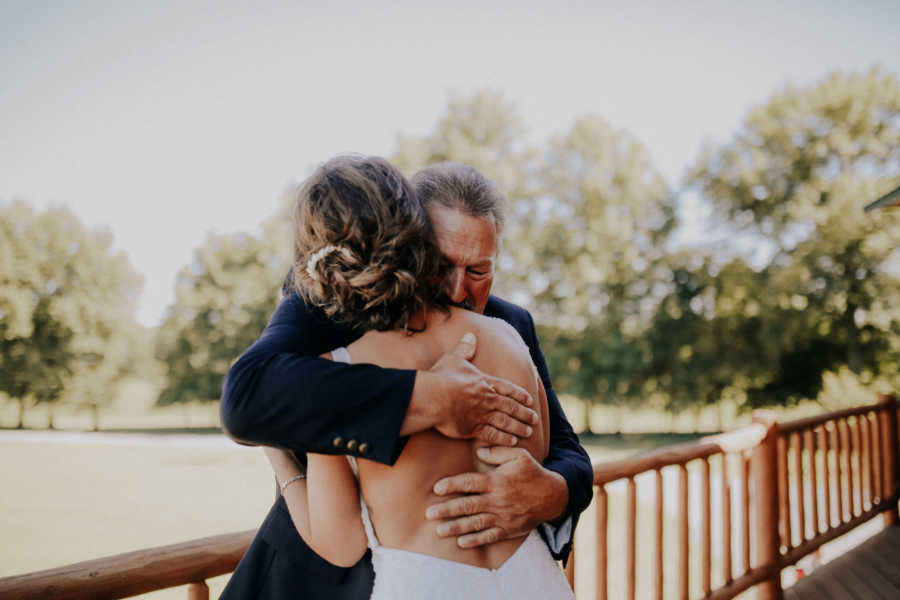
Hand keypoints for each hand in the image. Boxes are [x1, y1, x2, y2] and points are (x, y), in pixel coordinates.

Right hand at [409, 332, 537, 445]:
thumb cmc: (442, 376)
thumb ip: (465, 348)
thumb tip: (470, 335)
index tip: (529, 400)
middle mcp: (488, 399)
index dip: (520, 394)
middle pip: (511, 407)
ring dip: (519, 427)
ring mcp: (482, 414)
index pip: (508, 389)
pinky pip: (493, 435)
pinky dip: (504, 439)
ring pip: (506, 422)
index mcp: (485, 382)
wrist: (432, 396)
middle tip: (534, 418)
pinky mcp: (473, 428)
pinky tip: (513, 441)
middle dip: (524, 413)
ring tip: (529, 431)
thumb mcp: (455, 358)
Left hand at [425, 446, 568, 546]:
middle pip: (468, 505)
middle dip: (447, 510)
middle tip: (429, 513)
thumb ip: (498, 452)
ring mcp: (502, 517)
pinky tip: (461, 543)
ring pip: (475, 523)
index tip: (437, 488)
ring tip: (439, 531)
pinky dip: (475, 540)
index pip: (470, 483)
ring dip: (456, 527)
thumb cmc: (532, 473)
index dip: (452, 485)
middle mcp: (497, 500)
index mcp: (496, 481)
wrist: (553, 497)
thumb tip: (478, 451)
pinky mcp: (508, 529)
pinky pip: (489, 536)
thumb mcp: (519, 456)